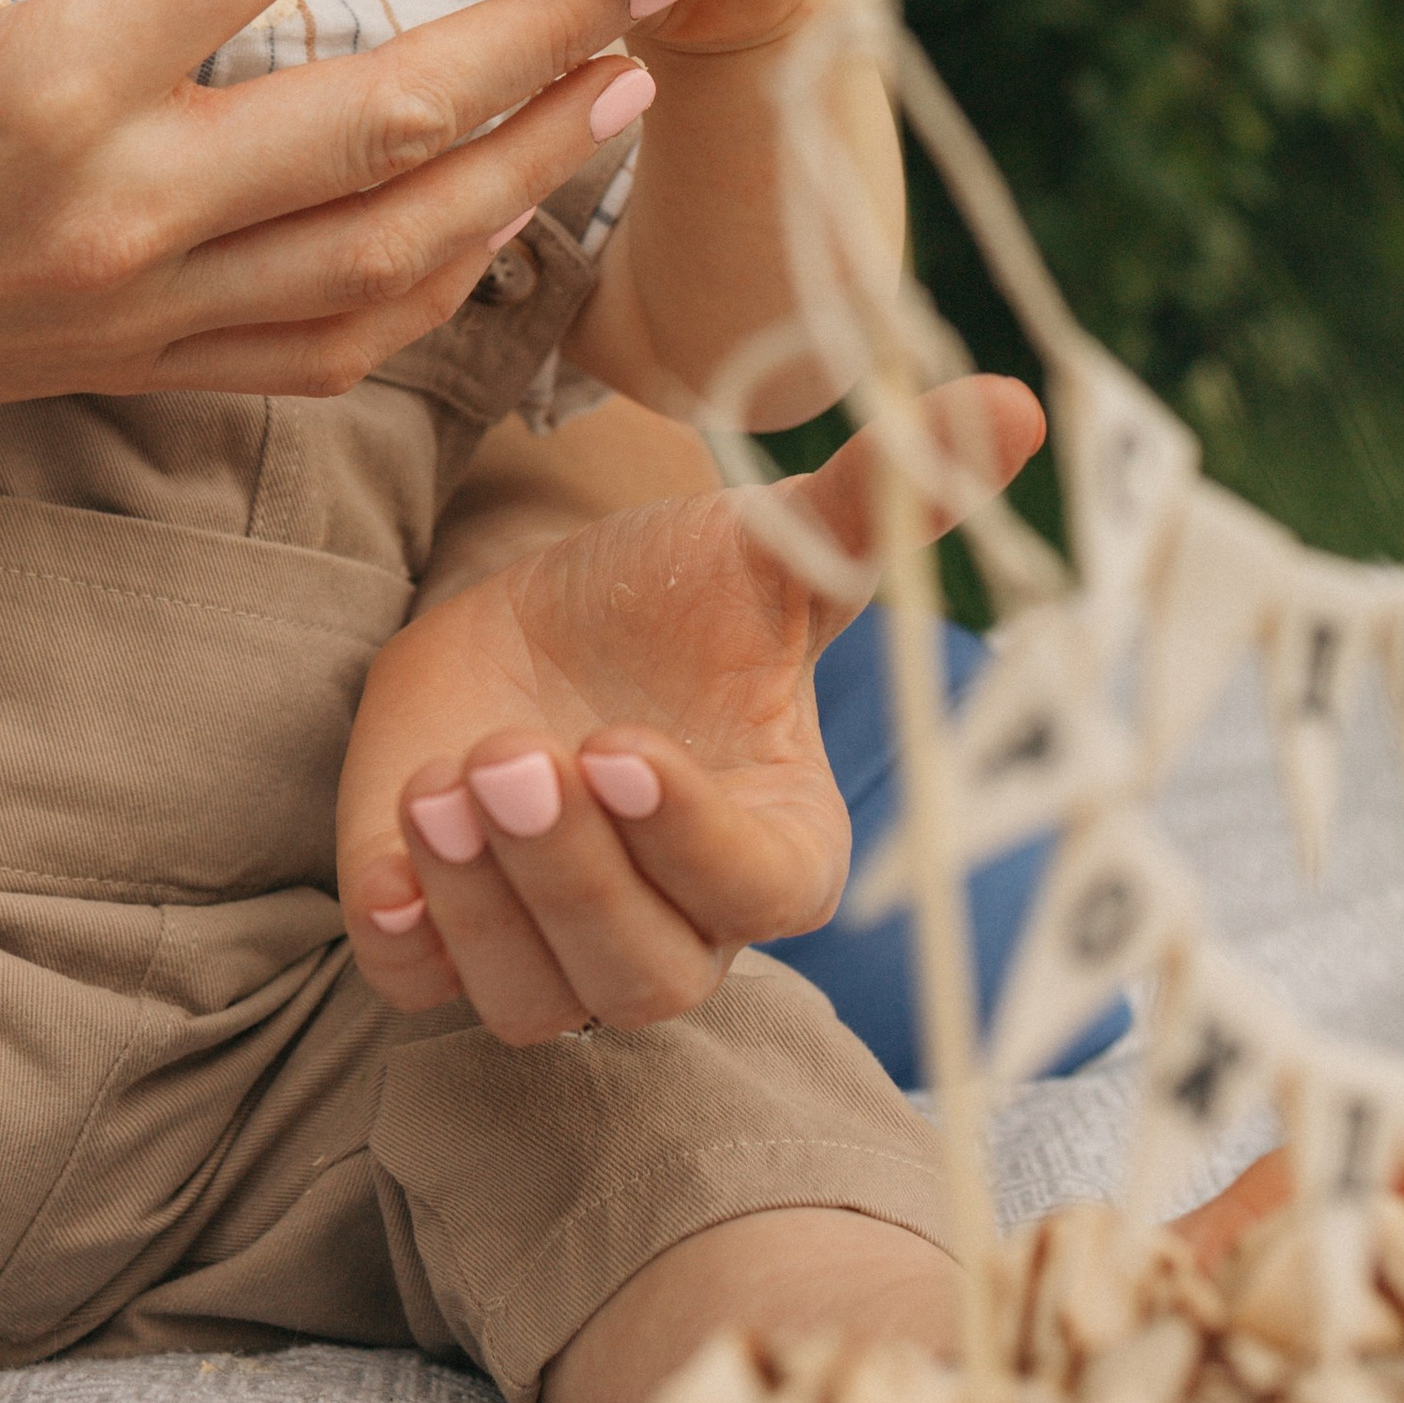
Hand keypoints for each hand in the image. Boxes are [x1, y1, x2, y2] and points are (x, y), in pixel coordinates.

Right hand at [0, 0, 649, 432]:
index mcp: (40, 97)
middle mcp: (120, 216)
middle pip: (383, 125)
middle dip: (533, 46)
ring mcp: (144, 311)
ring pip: (390, 255)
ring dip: (525, 175)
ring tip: (622, 95)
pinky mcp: (145, 368)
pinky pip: (331, 347)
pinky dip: (438, 291)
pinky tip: (500, 227)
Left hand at [337, 380, 1043, 1044]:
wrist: (550, 619)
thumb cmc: (679, 596)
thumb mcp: (771, 542)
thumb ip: (879, 503)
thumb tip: (1012, 403)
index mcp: (777, 845)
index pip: (755, 891)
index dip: (688, 836)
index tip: (618, 742)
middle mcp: (679, 929)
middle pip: (642, 975)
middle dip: (571, 873)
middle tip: (516, 753)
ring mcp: (558, 951)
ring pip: (532, 998)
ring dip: (484, 901)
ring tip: (446, 778)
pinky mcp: (448, 940)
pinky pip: (423, 987)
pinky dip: (408, 934)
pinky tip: (391, 851)